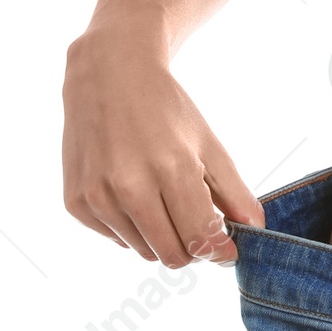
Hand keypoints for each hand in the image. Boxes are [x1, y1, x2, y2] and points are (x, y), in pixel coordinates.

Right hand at [62, 29, 263, 267]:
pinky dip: (131, 227)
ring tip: (161, 197)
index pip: (200, 238)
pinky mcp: (75, 203)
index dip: (219, 250)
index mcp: (171, 169)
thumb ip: (235, 191)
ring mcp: (98, 197)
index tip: (227, 249)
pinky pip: (115, 238)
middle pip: (172, 255)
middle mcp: (129, 187)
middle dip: (192, 247)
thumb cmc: (164, 109)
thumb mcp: (208, 143)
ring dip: (160, 236)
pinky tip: (131, 191)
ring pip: (144, 251)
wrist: (108, 75)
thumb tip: (256, 230)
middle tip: (196, 222)